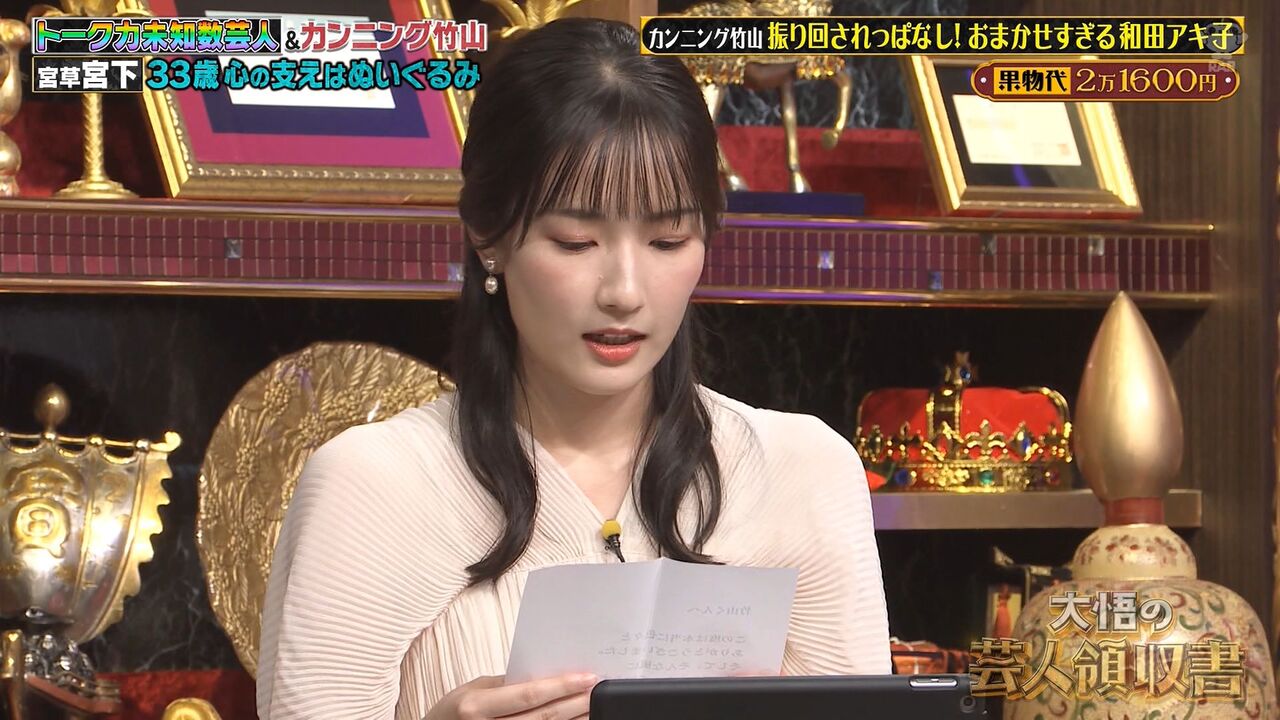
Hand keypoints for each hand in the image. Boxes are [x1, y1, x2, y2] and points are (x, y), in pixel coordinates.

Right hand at [428, 673, 598, 719]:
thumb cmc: (450, 713)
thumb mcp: (471, 691)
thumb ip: (506, 685)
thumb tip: (545, 678)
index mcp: (475, 707)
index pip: (528, 695)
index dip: (562, 686)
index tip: (587, 677)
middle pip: (543, 718)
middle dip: (575, 703)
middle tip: (598, 690)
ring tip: (593, 708)